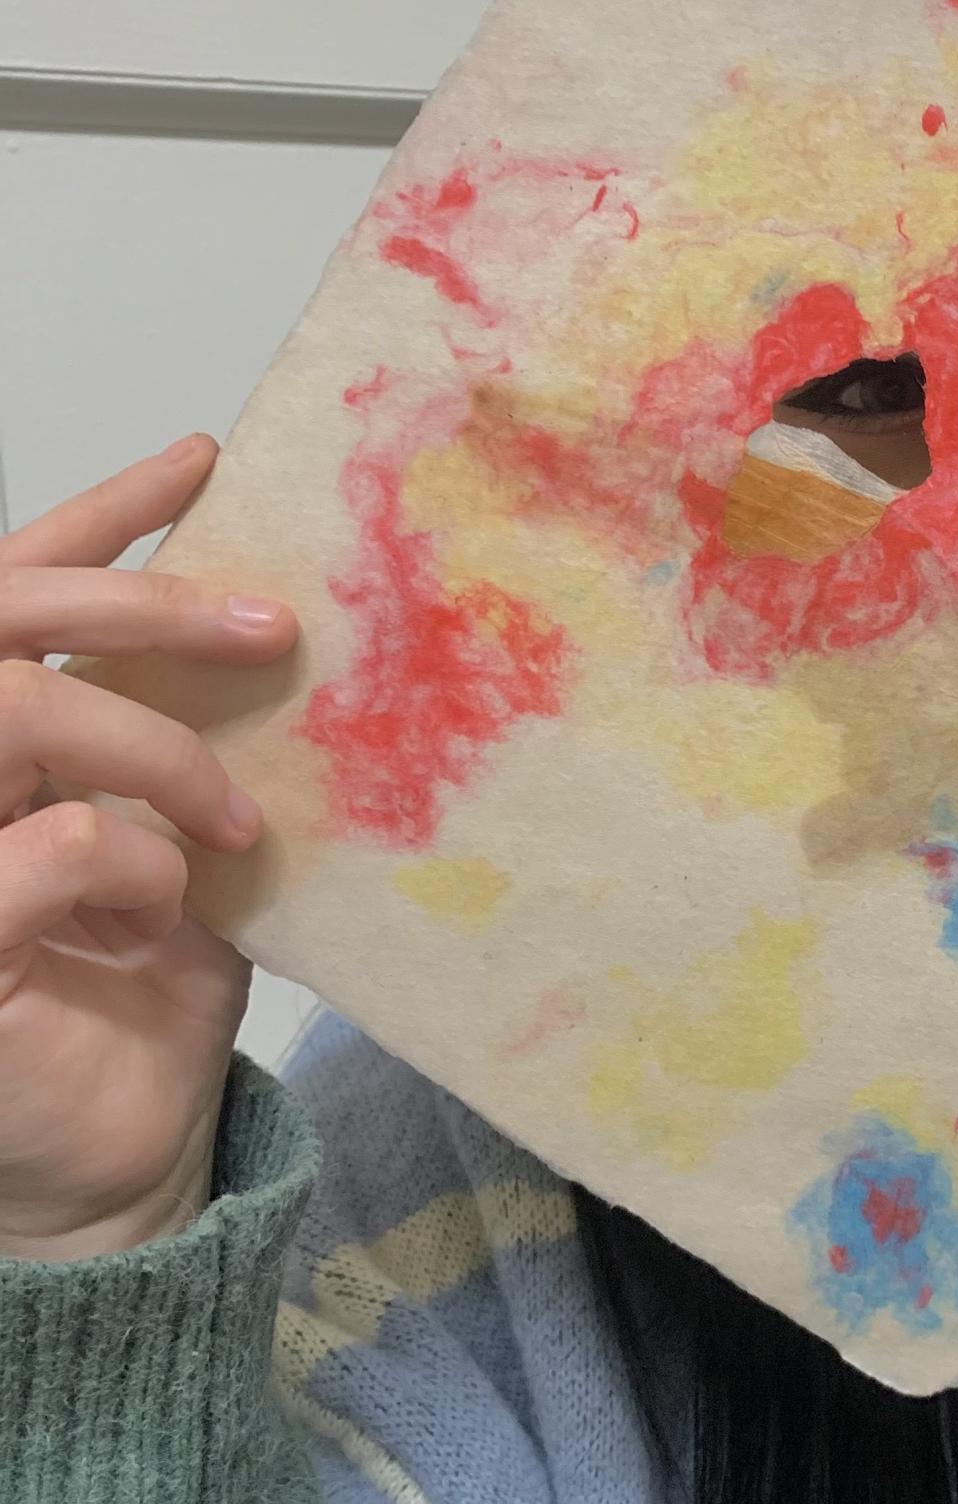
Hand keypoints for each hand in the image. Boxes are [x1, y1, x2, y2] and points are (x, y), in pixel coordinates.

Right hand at [0, 439, 297, 1259]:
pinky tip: (158, 909)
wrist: (125, 1149)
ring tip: (235, 817)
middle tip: (274, 621)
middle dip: (146, 597)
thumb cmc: (149, 991)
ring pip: (13, 706)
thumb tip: (277, 628)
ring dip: (150, 747)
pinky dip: (125, 859)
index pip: (18, 592)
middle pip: (3, 620)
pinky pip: (45, 841)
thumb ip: (187, 741)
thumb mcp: (185, 839)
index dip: (99, 515)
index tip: (203, 459)